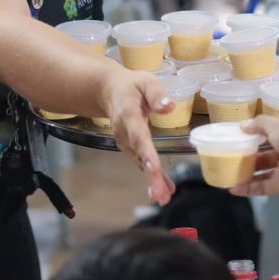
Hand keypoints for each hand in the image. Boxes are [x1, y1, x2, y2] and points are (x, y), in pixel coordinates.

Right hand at [103, 69, 175, 205]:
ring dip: (152, 181)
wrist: (109, 91)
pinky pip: (142, 163)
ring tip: (164, 198)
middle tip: (159, 195)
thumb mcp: (146, 81)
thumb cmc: (132, 85)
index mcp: (128, 115)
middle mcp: (124, 133)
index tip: (153, 169)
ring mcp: (125, 142)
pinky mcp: (130, 147)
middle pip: (139, 156)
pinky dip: (153, 178)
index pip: (138, 136)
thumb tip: (170, 107)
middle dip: (150, 176)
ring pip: (140, 163)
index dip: (146, 153)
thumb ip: (157, 94)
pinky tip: (165, 191)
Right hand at [230, 116, 278, 196]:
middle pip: (264, 156)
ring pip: (261, 173)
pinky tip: (232, 188)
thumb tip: (242, 126)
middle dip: (249, 156)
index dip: (255, 136)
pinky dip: (247, 189)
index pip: (269, 136)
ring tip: (228, 172)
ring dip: (246, 173)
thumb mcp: (276, 124)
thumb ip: (258, 125)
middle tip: (229, 156)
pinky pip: (261, 187)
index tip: (239, 136)